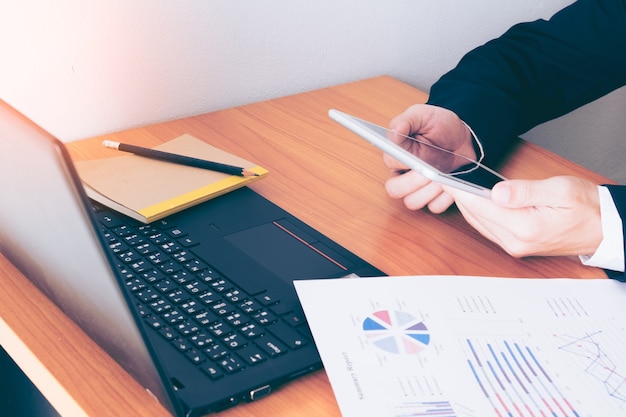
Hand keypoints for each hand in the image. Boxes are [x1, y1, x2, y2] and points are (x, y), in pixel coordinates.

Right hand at [384, 104, 476, 212]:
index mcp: (397, 154)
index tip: (415, 160)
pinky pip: (433, 207)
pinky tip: (452, 187)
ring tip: (442, 179)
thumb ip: (407, 120)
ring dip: (428, 192)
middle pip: (395, 190)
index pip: (390, 164)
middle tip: (429, 173)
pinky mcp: (435, 196)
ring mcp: (419, 187)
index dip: (401, 164)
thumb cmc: (442, 125)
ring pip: (412, 202)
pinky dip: (443, 199)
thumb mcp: (424, 115)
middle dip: (412, 183)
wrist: (467, 136)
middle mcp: (404, 173)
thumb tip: (394, 130)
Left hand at [443, 176, 601, 256]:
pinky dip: (478, 214)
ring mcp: (514, 247)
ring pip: (479, 223)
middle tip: (445, 179)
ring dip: (467, 206)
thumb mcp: (559, 190)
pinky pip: (488, 228)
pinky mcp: (516, 246)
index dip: (461, 191)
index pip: (481, 206)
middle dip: (460, 197)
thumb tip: (497, 191)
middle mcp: (515, 242)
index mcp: (524, 227)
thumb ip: (525, 191)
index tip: (446, 179)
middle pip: (475, 216)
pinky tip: (474, 201)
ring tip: (455, 187)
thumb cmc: (587, 207)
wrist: (604, 229)